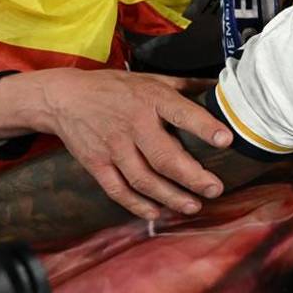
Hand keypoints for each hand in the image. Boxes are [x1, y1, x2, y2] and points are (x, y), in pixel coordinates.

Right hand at [0, 70, 232, 219]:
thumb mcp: (153, 79)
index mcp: (152, 99)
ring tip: (194, 206)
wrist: (65, 98)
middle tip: (215, 189)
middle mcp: (134, 124)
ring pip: (144, 179)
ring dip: (171, 197)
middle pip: (165, 157)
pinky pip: (118, 190)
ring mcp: (113, 147)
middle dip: (193, 177)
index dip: (205, 128)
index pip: (182, 114)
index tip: (227, 141)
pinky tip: (157, 213)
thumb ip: (187, 87)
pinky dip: (137, 205)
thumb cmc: (118, 88)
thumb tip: (222, 90)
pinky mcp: (96, 164)